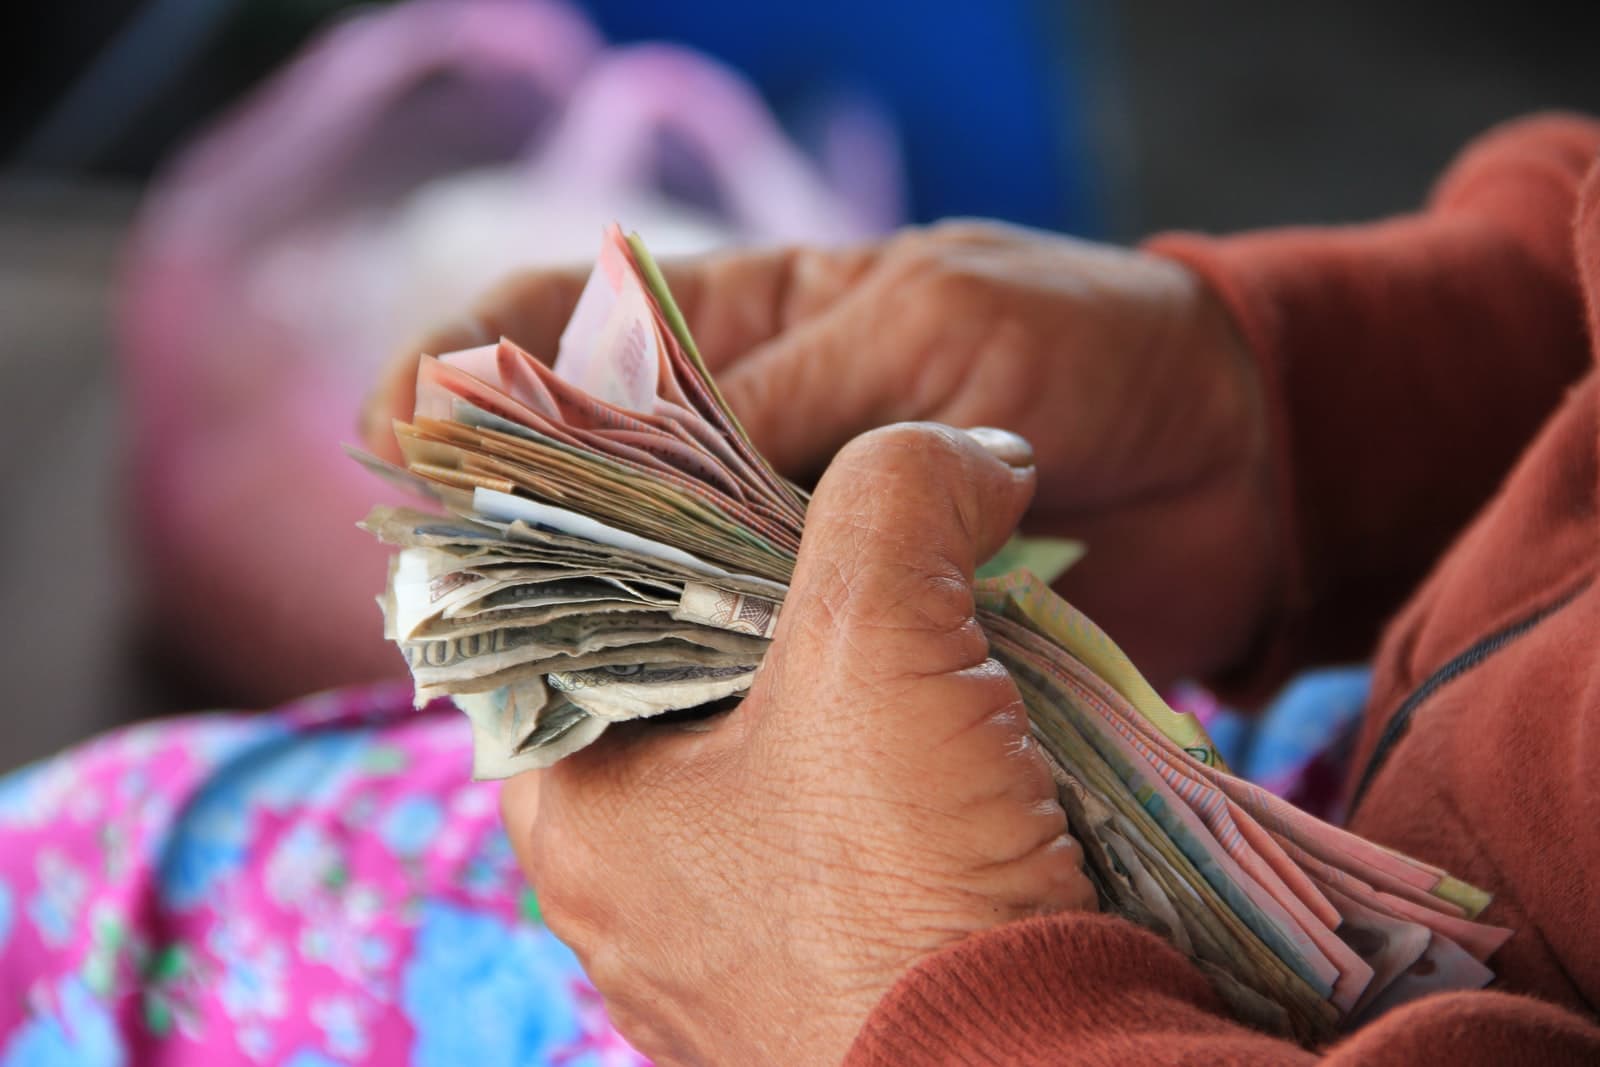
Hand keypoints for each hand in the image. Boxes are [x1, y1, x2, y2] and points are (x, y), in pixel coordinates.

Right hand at [366, 221, 1277, 683]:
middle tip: (457, 587)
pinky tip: (659, 730)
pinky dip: (701, 696)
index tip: (400, 432)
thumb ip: (792, 392)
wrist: (1233, 459)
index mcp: (746, 329)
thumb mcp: (932, 326)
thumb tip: (634, 464)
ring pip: (651, 590)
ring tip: (539, 673)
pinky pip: (749, 671)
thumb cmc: (1084, 346)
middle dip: (505, 524)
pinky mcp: (851, 643)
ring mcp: (790, 550)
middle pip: (579, 481)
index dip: (462, 374)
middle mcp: (744, 444)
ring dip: (597, 627)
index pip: (558, 332)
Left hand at [499, 425, 1097, 1065]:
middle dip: (772, 600)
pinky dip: (894, 779)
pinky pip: (840, 845)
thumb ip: (896, 494)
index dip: (647, 525)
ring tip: (922, 617)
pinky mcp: (826, 987)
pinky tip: (963, 736)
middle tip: (849, 529)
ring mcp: (725, 954)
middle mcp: (627, 895)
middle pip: (680, 684)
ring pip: (770, 765)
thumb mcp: (876, 641)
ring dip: (848, 691)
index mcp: (575, 813)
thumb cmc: (902, 889)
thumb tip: (969, 456)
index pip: (566, 620)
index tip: (730, 462)